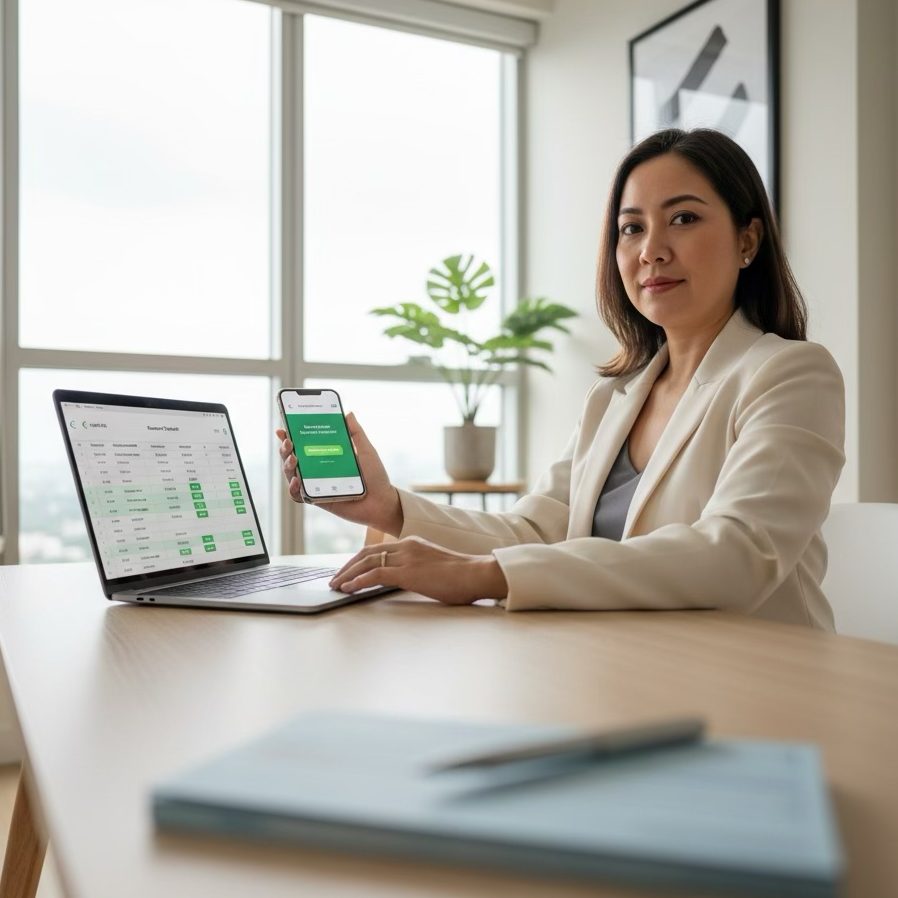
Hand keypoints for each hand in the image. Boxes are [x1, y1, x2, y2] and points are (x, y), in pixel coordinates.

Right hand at [276, 413, 402, 535]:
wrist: (382, 501)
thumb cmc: (375, 476)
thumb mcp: (366, 450)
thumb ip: (356, 433)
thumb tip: (348, 413)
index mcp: (326, 455)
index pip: (303, 443)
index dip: (290, 435)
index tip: (283, 427)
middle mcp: (317, 469)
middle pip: (292, 457)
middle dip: (285, 448)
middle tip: (288, 441)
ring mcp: (315, 484)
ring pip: (291, 474)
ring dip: (287, 465)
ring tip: (293, 458)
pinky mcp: (316, 499)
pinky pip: (297, 495)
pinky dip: (293, 488)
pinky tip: (297, 480)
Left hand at [329, 536, 508, 604]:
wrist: (476, 574)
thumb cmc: (462, 577)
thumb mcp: (434, 567)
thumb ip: (417, 569)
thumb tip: (405, 580)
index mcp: (412, 543)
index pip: (377, 549)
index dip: (358, 560)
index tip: (348, 571)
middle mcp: (406, 545)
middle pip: (367, 553)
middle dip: (348, 567)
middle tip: (335, 579)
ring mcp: (406, 557)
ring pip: (367, 562)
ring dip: (347, 574)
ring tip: (336, 585)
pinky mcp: (408, 572)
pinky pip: (375, 574)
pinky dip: (358, 581)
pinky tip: (348, 588)